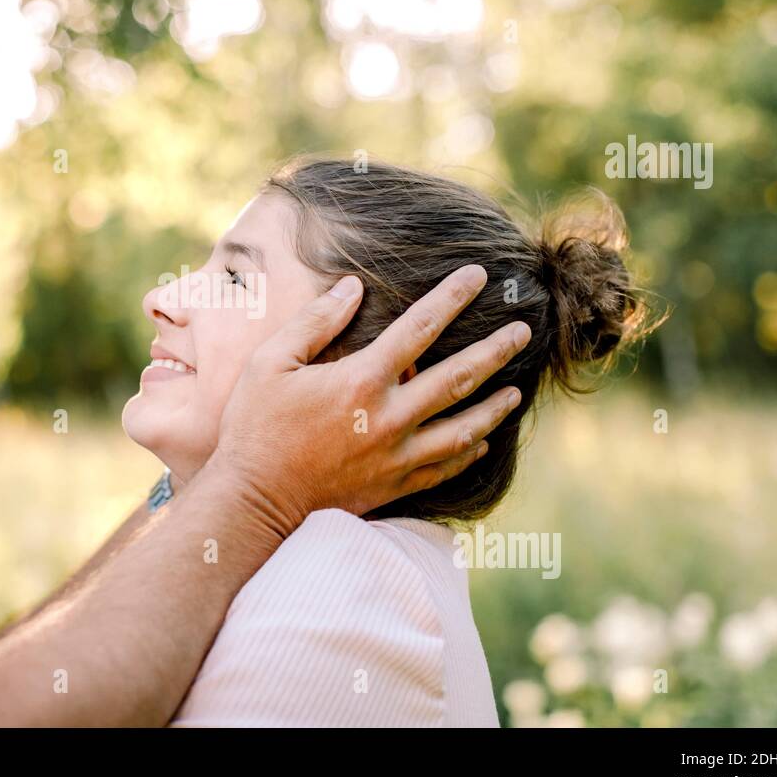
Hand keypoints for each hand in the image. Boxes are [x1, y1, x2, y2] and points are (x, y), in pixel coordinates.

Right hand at [208, 265, 530, 533]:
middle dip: (496, 350)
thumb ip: (315, 322)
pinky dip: (469, 452)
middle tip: (523, 330)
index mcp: (361, 381)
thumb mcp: (269, 363)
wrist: (253, 501)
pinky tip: (481, 440)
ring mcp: (396, 456)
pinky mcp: (393, 485)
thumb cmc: (255, 426)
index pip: (420, 328)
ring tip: (516, 390)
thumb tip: (352, 288)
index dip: (452, 297)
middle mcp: (389, 418)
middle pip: (457, 377)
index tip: (478, 275)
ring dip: (494, 407)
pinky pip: (445, 468)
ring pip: (463, 428)